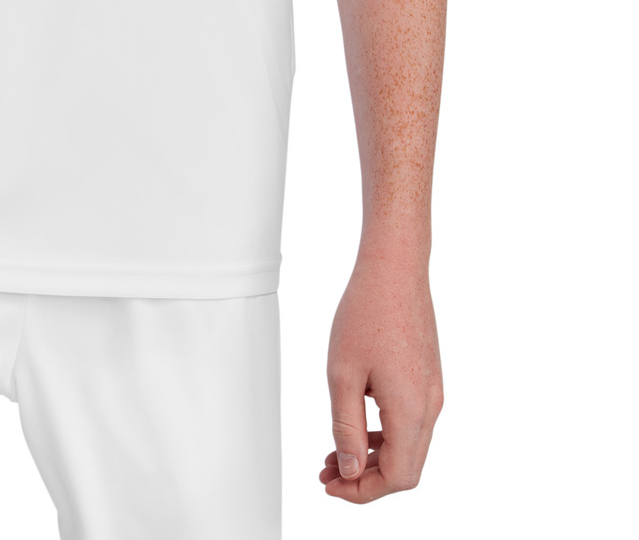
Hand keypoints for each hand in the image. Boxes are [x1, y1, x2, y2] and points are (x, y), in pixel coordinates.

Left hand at [320, 255, 443, 502]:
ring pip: (409, 446)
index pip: (396, 477)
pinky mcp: (428, 377)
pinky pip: (411, 421)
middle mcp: (430, 406)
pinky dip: (384, 434)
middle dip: (366, 479)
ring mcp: (433, 391)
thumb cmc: (366, 312)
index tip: (330, 485)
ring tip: (334, 453)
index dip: (362, 491)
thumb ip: (345, 428)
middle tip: (327, 473)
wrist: (395, 268)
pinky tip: (356, 425)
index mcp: (412, 410)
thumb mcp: (342, 374)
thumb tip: (349, 471)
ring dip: (373, 457)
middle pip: (406, 468)